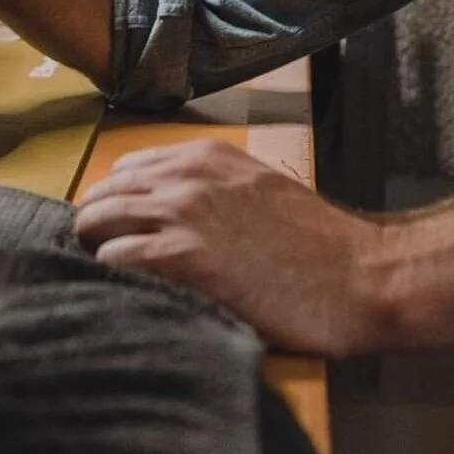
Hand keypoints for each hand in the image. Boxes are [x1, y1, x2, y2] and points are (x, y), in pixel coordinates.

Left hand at [74, 138, 385, 356]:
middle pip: (100, 193)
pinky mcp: (181, 257)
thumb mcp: (257, 192)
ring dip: (97, 253)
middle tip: (108, 266)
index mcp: (204, 156)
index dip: (116, 206)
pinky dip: (111, 279)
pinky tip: (133, 297)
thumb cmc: (316, 246)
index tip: (118, 235)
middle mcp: (185, 175)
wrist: (358, 277)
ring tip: (117, 285)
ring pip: (94, 222)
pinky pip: (112, 260)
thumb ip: (208, 192)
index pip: (124, 170)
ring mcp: (181, 213)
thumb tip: (161, 215)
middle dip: (96, 229)